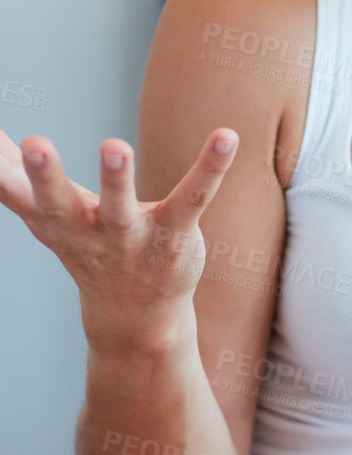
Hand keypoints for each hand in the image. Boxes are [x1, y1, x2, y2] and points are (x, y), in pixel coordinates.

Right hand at [0, 127, 238, 336]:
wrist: (134, 318)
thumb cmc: (86, 247)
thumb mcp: (44, 216)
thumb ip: (11, 180)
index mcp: (51, 221)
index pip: (19, 195)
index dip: (4, 172)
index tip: (5, 146)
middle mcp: (85, 230)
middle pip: (59, 202)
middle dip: (44, 175)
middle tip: (34, 144)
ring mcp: (130, 236)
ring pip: (120, 208)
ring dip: (116, 178)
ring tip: (114, 146)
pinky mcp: (174, 234)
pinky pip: (194, 197)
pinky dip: (212, 166)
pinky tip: (227, 137)